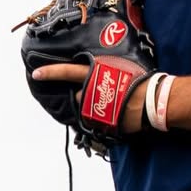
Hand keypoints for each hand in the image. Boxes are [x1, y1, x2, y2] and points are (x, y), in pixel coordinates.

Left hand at [30, 62, 148, 134]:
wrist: (153, 100)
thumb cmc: (140, 81)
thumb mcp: (119, 67)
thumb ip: (103, 70)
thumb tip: (96, 72)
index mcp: (95, 73)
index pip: (68, 72)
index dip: (51, 72)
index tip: (36, 74)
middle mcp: (92, 90)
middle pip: (78, 96)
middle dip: (87, 96)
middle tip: (107, 94)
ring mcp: (96, 108)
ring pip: (88, 110)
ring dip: (97, 109)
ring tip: (117, 104)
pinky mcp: (103, 123)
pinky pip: (98, 123)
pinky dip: (105, 120)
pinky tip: (120, 114)